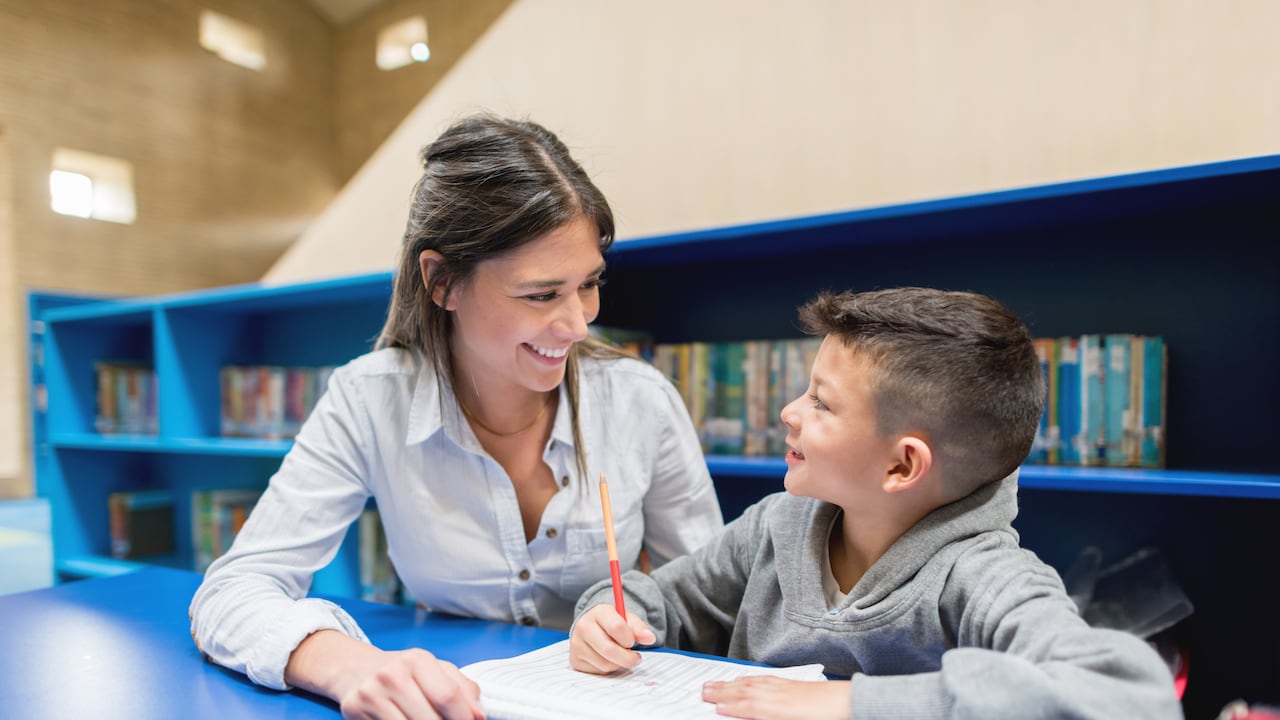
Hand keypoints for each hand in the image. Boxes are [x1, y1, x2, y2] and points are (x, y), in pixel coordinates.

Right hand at [286, 630, 483, 719]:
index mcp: (418, 660)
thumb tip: (478, 715)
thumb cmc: (404, 672)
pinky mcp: (355, 709)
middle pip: (430, 718)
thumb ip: (462, 689)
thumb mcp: (435, 670)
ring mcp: (372, 693)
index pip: (448, 696)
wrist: (356, 669)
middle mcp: (393, 674)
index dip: (463, 718)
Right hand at [569, 604, 656, 674]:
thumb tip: (650, 639)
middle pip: (609, 649)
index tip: (633, 642)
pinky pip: (598, 671)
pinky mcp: (575, 659)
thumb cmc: (611, 622)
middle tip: (636, 658)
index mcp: (598, 612)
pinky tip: (608, 659)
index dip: (629, 638)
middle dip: (628, 658)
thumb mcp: (626, 619)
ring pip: (605, 663)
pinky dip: (608, 668)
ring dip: (618, 664)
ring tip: (620, 655)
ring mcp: (576, 644)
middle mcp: (583, 627)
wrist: (591, 626)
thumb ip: (639, 628)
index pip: (616, 627)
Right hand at [702, 677, 850, 719]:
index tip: (714, 707)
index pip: (750, 707)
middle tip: (703, 691)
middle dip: (723, 692)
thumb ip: (770, 716)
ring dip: (730, 684)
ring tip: (714, 684)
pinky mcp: (791, 684)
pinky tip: (743, 679)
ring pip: (752, 684)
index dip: (731, 707)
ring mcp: (784, 687)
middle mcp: (779, 695)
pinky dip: (749, 678)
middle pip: (746, 692)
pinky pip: (764, 679)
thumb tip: (751, 713)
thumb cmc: (825, 719)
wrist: (850, 705)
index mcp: (780, 709)